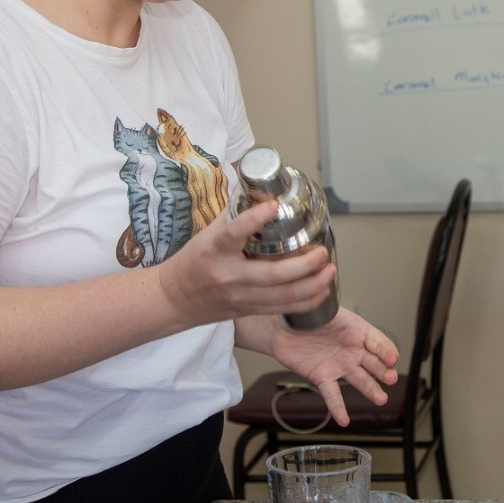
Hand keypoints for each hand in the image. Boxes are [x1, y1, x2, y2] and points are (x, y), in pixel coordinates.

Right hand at [158, 200, 334, 329]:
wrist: (174, 299)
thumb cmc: (192, 262)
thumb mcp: (207, 234)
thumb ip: (235, 215)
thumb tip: (263, 191)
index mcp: (214, 250)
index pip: (234, 232)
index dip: (255, 219)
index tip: (275, 205)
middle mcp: (229, 275)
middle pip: (273, 274)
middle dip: (305, 264)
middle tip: (321, 250)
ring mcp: (240, 296)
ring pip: (284, 295)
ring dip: (313, 283)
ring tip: (329, 269)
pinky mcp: (248, 311)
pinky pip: (283, 308)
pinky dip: (307, 301)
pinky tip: (322, 290)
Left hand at [266, 308, 399, 426]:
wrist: (281, 329)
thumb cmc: (305, 315)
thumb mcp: (322, 305)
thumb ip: (327, 297)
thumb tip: (327, 271)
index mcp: (356, 330)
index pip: (377, 341)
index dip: (386, 350)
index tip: (392, 359)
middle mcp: (352, 349)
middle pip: (372, 362)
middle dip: (383, 371)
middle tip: (391, 378)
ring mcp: (339, 365)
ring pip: (359, 379)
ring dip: (370, 389)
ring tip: (381, 399)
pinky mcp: (322, 376)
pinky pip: (332, 393)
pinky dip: (338, 407)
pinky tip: (344, 419)